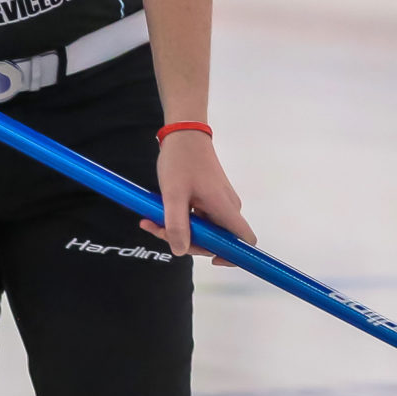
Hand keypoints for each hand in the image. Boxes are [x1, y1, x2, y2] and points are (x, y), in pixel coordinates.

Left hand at [142, 131, 252, 263]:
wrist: (183, 136)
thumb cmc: (180, 161)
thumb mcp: (173, 195)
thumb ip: (177, 225)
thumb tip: (181, 250)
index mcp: (225, 208)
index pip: (245, 240)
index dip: (233, 255)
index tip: (210, 259)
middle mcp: (226, 208)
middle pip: (215, 241)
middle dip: (186, 241)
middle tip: (159, 230)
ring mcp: (218, 205)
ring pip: (202, 231)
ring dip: (177, 232)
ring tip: (151, 220)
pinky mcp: (208, 201)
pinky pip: (196, 220)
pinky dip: (178, 221)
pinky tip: (155, 216)